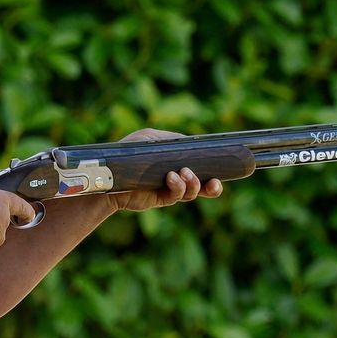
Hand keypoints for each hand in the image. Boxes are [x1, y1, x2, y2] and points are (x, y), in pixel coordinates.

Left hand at [105, 128, 223, 212]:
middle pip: (204, 184)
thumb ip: (170, 139)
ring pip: (193, 192)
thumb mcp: (150, 138)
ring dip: (193, 184)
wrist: (109, 175)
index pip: (203, 165)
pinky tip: (172, 178)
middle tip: (214, 182)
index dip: (216, 166)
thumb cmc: (128, 153)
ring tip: (185, 173)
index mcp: (179, 161)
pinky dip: (178, 187)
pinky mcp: (161, 199)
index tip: (227, 164)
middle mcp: (178, 177)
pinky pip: (177, 196)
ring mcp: (170, 189)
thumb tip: (189, 143)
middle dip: (213, 186)